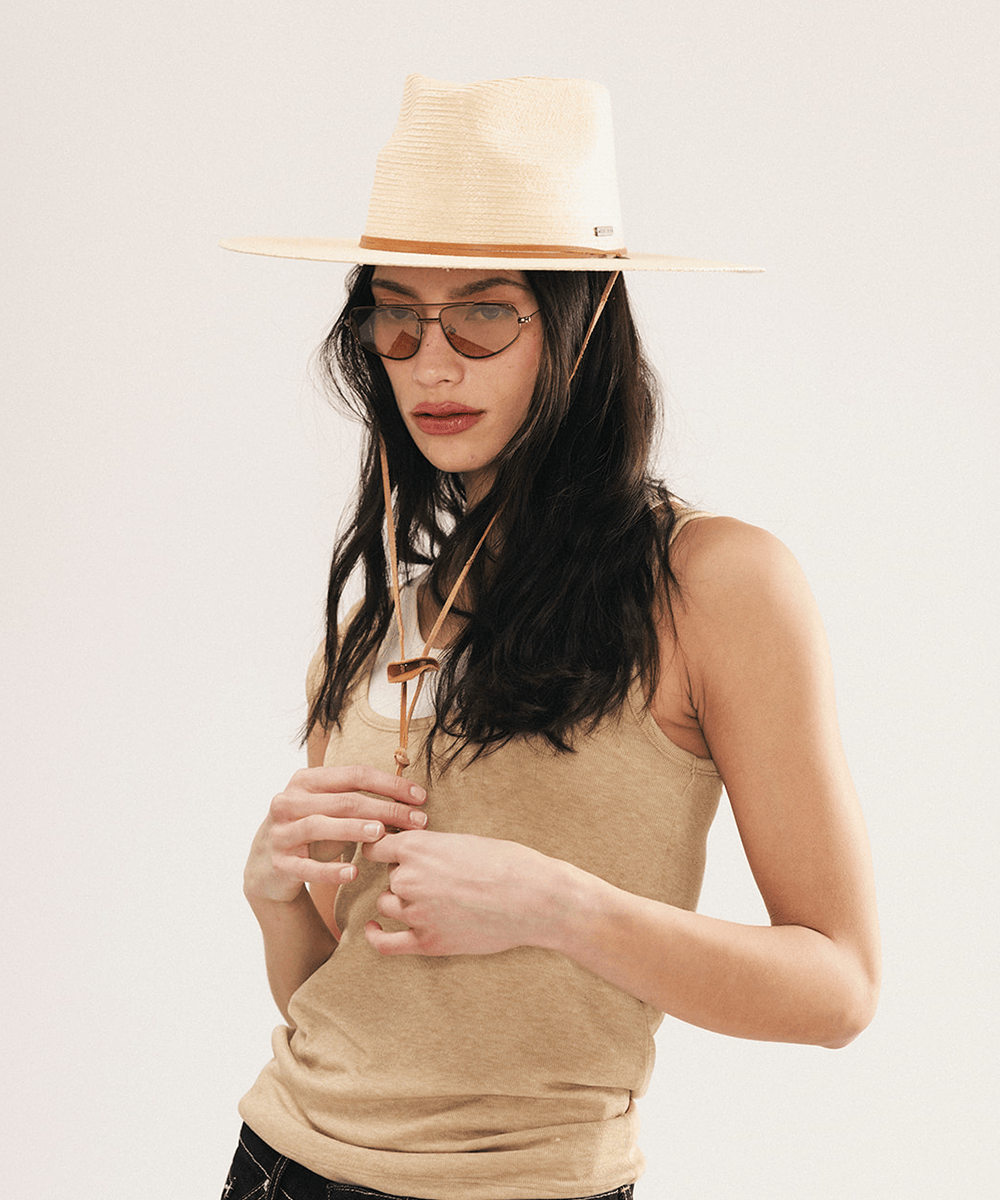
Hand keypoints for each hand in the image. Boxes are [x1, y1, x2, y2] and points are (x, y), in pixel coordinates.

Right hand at [244, 766, 427, 904]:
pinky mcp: (278, 863)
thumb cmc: (311, 831)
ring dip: (354, 829)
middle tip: (416, 820)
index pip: (354, 775)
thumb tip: (411, 803)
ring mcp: (281, 832)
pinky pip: (305, 866)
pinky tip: (351, 874)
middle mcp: (289, 801)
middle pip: (344, 800)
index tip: (420, 796)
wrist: (266, 865)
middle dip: (385, 809)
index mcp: (307, 780)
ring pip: (320, 826)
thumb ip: (360, 801)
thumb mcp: (331, 810)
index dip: (389, 784)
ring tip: (382, 834)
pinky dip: (329, 871)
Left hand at [362, 830, 551, 955]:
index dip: (384, 849)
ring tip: (431, 897)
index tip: (391, 853)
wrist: (534, 898)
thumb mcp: (463, 841)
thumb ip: (430, 848)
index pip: (375, 847)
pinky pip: (386, 944)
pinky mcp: (428, 942)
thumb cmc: (507, 863)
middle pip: (389, 876)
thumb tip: (411, 853)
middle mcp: (409, 879)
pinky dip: (375, 936)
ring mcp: (416, 913)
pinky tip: (374, 929)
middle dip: (407, 875)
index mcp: (416, 848)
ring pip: (388, 904)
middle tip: (440, 876)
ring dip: (401, 900)